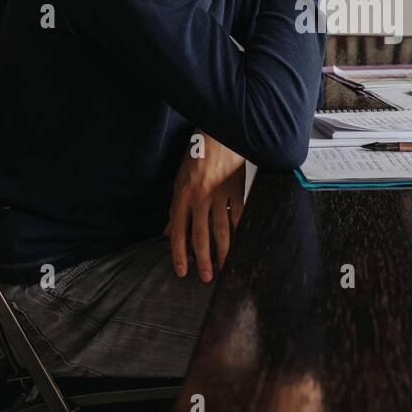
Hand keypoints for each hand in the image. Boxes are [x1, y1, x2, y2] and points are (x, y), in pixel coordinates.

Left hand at [165, 132, 245, 281]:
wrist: (218, 134)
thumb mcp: (179, 181)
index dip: (179, 253)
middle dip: (203, 259)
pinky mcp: (237, 190)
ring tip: (225, 268)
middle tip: (206, 277)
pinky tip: (242, 245)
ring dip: (223, 252)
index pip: (178, 232)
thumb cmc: (197, 157)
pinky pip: (239, 216)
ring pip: (221, 230)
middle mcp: (199, 198)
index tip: (181, 271)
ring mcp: (219, 194)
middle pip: (200, 235)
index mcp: (182, 196)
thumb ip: (175, 209)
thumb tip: (168, 232)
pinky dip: (240, 232)